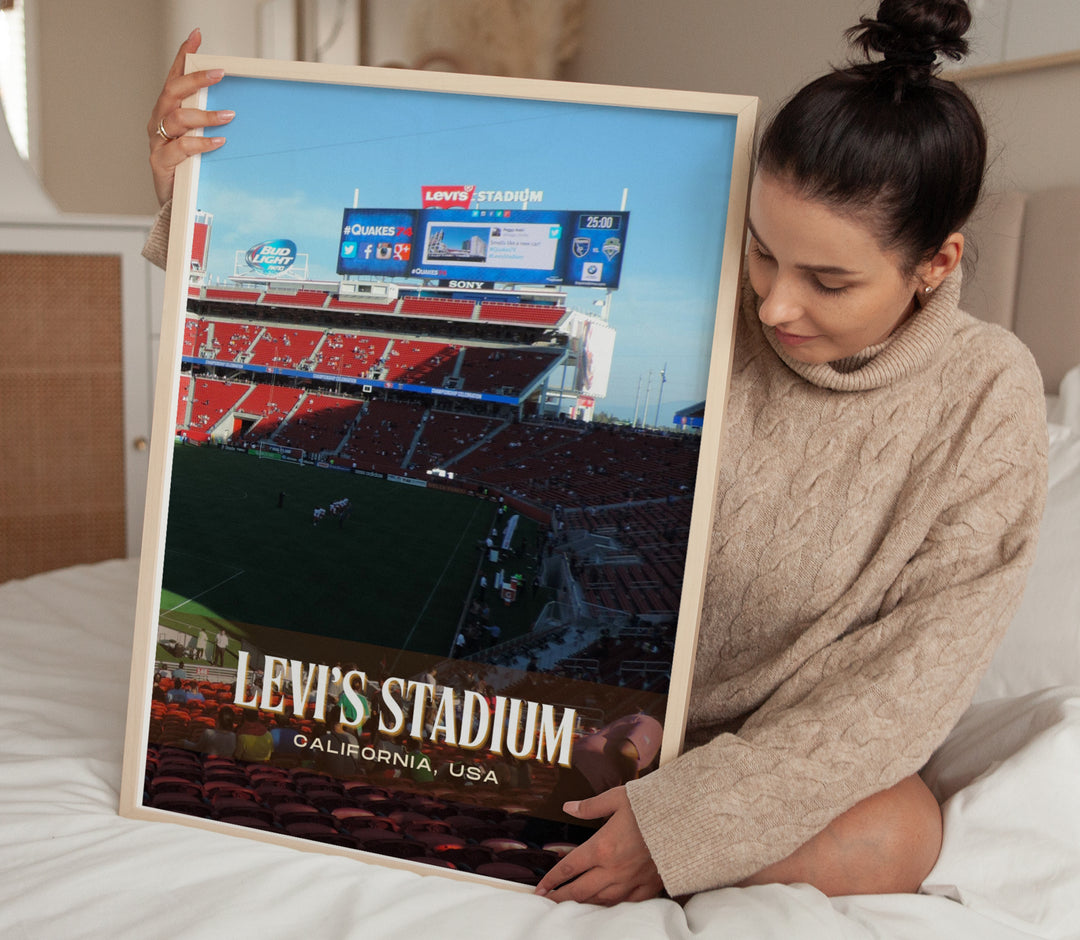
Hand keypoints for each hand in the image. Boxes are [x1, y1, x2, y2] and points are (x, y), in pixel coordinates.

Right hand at [147, 28, 233, 205]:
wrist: (175, 206)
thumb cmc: (190, 169)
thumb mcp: (200, 140)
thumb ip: (210, 122)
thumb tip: (237, 107)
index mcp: (168, 111)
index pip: (174, 77)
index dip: (183, 56)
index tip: (197, 36)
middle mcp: (159, 122)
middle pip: (173, 92)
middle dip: (195, 80)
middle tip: (219, 73)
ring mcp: (158, 142)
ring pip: (177, 118)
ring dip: (204, 115)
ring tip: (228, 116)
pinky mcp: (160, 163)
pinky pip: (181, 148)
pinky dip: (201, 143)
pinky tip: (218, 142)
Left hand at [534, 786, 662, 904]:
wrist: (685, 821)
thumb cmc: (652, 807)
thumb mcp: (617, 798)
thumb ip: (591, 806)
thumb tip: (569, 807)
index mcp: (601, 847)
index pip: (569, 867)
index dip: (552, 879)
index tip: (540, 887)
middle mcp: (613, 869)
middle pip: (580, 890)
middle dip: (561, 897)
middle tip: (548, 901)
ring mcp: (631, 881)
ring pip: (601, 900)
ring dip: (583, 903)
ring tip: (571, 904)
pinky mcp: (649, 886)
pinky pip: (626, 903)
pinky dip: (612, 906)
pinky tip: (605, 905)